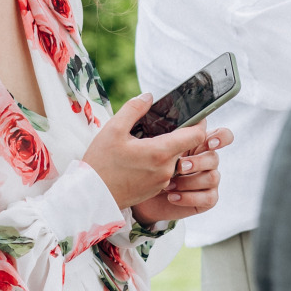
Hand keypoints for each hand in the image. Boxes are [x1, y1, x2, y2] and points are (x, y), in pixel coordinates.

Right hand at [82, 93, 208, 209]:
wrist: (92, 195)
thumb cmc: (101, 162)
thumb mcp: (113, 129)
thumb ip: (133, 109)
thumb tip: (148, 96)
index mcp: (160, 152)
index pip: (196, 136)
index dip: (199, 123)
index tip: (193, 116)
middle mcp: (167, 169)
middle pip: (184, 147)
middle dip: (175, 135)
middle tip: (157, 127)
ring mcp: (162, 182)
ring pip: (174, 159)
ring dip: (165, 150)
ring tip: (143, 143)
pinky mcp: (155, 190)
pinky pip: (165, 172)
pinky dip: (158, 163)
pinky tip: (138, 159)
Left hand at [132, 126, 231, 226]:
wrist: (143, 195)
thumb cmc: (150, 167)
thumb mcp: (157, 150)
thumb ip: (171, 139)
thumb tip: (177, 132)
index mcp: (198, 144)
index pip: (221, 136)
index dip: (221, 137)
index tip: (209, 142)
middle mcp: (206, 161)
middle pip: (215, 158)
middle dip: (197, 162)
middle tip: (179, 167)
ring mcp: (208, 180)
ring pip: (212, 177)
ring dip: (188, 182)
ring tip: (167, 185)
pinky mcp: (207, 198)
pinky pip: (209, 198)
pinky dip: (188, 197)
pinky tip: (172, 196)